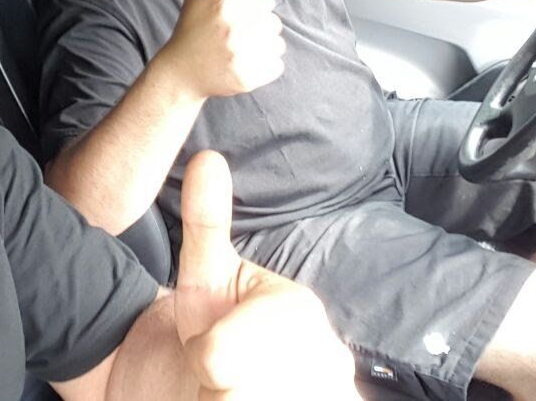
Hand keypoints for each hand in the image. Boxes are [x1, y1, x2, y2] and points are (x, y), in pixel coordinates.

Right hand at [158, 0, 283, 100]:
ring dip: (264, 47)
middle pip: (275, 23)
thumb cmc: (191, 27)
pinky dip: (266, 67)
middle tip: (234, 36)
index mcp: (227, 6)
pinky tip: (244, 64)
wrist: (180, 73)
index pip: (267, 2)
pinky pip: (278, 66)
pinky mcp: (248, 78)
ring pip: (279, 44)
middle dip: (258, 28)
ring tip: (240, 50)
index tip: (232, 18)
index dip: (252, 8)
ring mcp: (242, 56)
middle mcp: (235, 30)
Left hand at [174, 151, 358, 399]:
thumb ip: (206, 222)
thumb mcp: (206, 274)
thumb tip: (206, 158)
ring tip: (240, 389)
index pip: (216, 357)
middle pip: (234, 393)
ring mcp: (330, 393)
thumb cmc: (222, 321)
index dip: (204, 356)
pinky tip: (254, 398)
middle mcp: (326, 358)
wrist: (247, 375)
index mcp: (298, 311)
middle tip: (226, 372)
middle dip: (220, 387)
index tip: (211, 347)